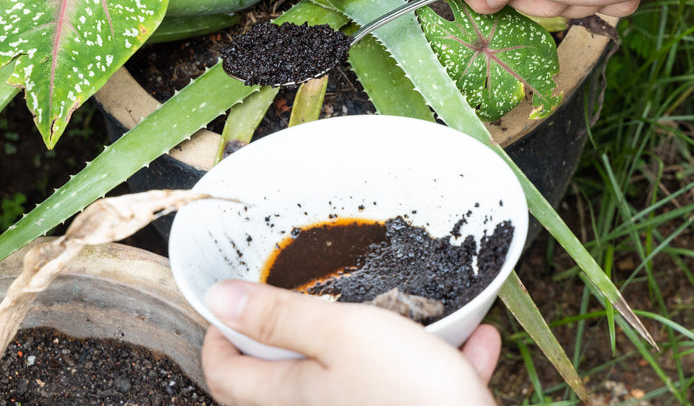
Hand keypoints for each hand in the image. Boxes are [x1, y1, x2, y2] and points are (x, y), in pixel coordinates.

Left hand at [200, 280, 499, 405]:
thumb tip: (218, 298)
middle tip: (308, 299)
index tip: (235, 300)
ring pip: (352, 378)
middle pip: (278, 379)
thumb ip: (279, 317)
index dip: (220, 333)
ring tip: (410, 312)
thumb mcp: (342, 335)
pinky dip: (436, 362)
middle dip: (292, 335)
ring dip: (384, 341)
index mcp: (288, 396)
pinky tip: (475, 342)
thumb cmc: (408, 394)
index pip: (223, 372)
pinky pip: (410, 388)